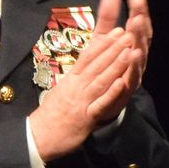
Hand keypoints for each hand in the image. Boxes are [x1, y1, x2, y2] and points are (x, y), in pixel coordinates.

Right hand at [28, 25, 137, 160]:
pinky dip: (111, 93)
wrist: (39, 136)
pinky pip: (100, 104)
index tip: (117, 31)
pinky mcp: (86, 118)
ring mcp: (82, 101)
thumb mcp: (63, 90)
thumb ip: (77, 78)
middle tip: (128, 34)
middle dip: (113, 49)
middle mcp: (77, 87)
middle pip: (96, 65)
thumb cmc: (52, 114)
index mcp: (72, 79)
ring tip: (129, 52)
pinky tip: (122, 83)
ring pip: (100, 80)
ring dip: (115, 65)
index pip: (88, 57)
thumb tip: (88, 66)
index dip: (104, 43)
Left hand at [93, 0, 152, 94]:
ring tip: (133, 48)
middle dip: (139, 34)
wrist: (92, 101)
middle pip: (140, 47)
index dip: (139, 13)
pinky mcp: (116, 101)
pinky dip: (121, 88)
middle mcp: (134, 66)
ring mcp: (127, 83)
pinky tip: (120, 81)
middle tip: (136, 19)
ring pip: (134, 71)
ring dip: (135, 61)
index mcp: (132, 49)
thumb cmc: (102, 68)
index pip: (139, 29)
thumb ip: (108, 18)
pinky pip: (121, 94)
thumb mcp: (101, 40)